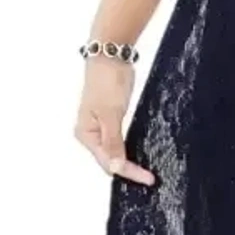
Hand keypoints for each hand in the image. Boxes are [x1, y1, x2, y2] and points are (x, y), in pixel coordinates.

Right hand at [74, 59, 155, 184]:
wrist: (111, 55)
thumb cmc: (106, 81)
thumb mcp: (111, 114)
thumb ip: (113, 141)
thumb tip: (115, 166)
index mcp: (85, 134)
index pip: (108, 162)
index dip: (128, 172)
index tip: (147, 179)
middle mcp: (90, 134)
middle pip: (110, 160)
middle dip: (128, 170)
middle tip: (150, 179)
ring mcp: (100, 127)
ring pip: (116, 152)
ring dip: (129, 161)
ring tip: (146, 173)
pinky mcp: (112, 119)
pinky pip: (120, 141)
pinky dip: (130, 149)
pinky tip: (140, 155)